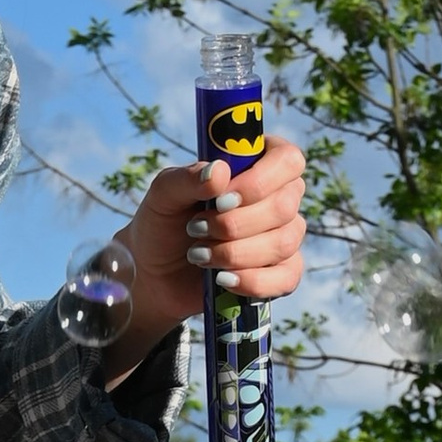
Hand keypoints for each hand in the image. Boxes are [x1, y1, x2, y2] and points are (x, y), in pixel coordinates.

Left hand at [104, 133, 308, 377]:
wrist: (155, 272)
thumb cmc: (163, 223)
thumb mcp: (163, 195)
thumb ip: (187, 178)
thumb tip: (220, 172)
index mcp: (258, 164)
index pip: (287, 160)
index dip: (259, 181)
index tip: (221, 200)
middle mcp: (278, 197)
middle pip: (284, 206)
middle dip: (235, 225)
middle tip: (197, 229)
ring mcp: (283, 235)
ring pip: (284, 243)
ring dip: (235, 253)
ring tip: (199, 254)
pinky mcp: (280, 272)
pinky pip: (287, 278)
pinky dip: (252, 281)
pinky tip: (223, 279)